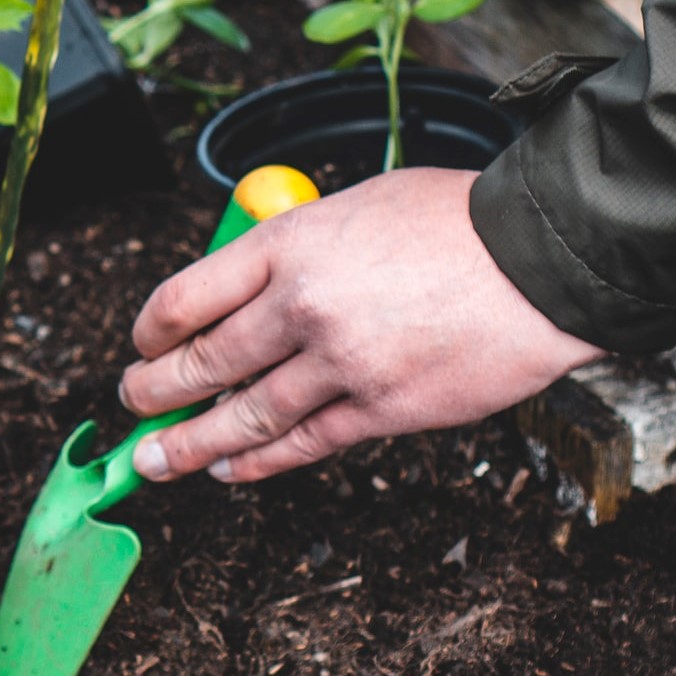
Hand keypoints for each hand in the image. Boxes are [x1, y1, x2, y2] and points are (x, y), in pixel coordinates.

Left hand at [120, 167, 604, 482]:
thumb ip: (297, 246)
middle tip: (131, 404)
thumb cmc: (457, 222)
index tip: (141, 343)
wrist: (543, 259)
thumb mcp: (355, 205)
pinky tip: (229, 469)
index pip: (186, 296)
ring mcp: (340, 364)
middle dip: (153, 391)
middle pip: (202, 362)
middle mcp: (302, 306)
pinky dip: (257, 462)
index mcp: (289, 245)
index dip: (150, 329)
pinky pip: (302, 445)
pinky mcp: (381, 409)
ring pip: (242, 417)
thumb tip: (252, 284)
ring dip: (188, 444)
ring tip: (155, 459)